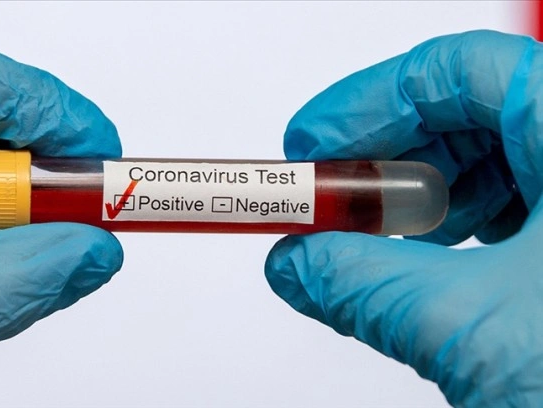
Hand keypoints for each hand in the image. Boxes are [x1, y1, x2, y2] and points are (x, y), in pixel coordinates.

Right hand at [265, 31, 541, 405]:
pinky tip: (421, 265)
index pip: (456, 70)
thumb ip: (365, 288)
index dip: (366, 102)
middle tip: (324, 200)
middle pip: (467, 113)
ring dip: (413, 200)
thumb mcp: (478, 329)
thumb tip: (296, 265)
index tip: (310, 149)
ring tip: (365, 241)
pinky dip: (453, 234)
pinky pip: (513, 212)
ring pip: (489, 164)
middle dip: (382, 157)